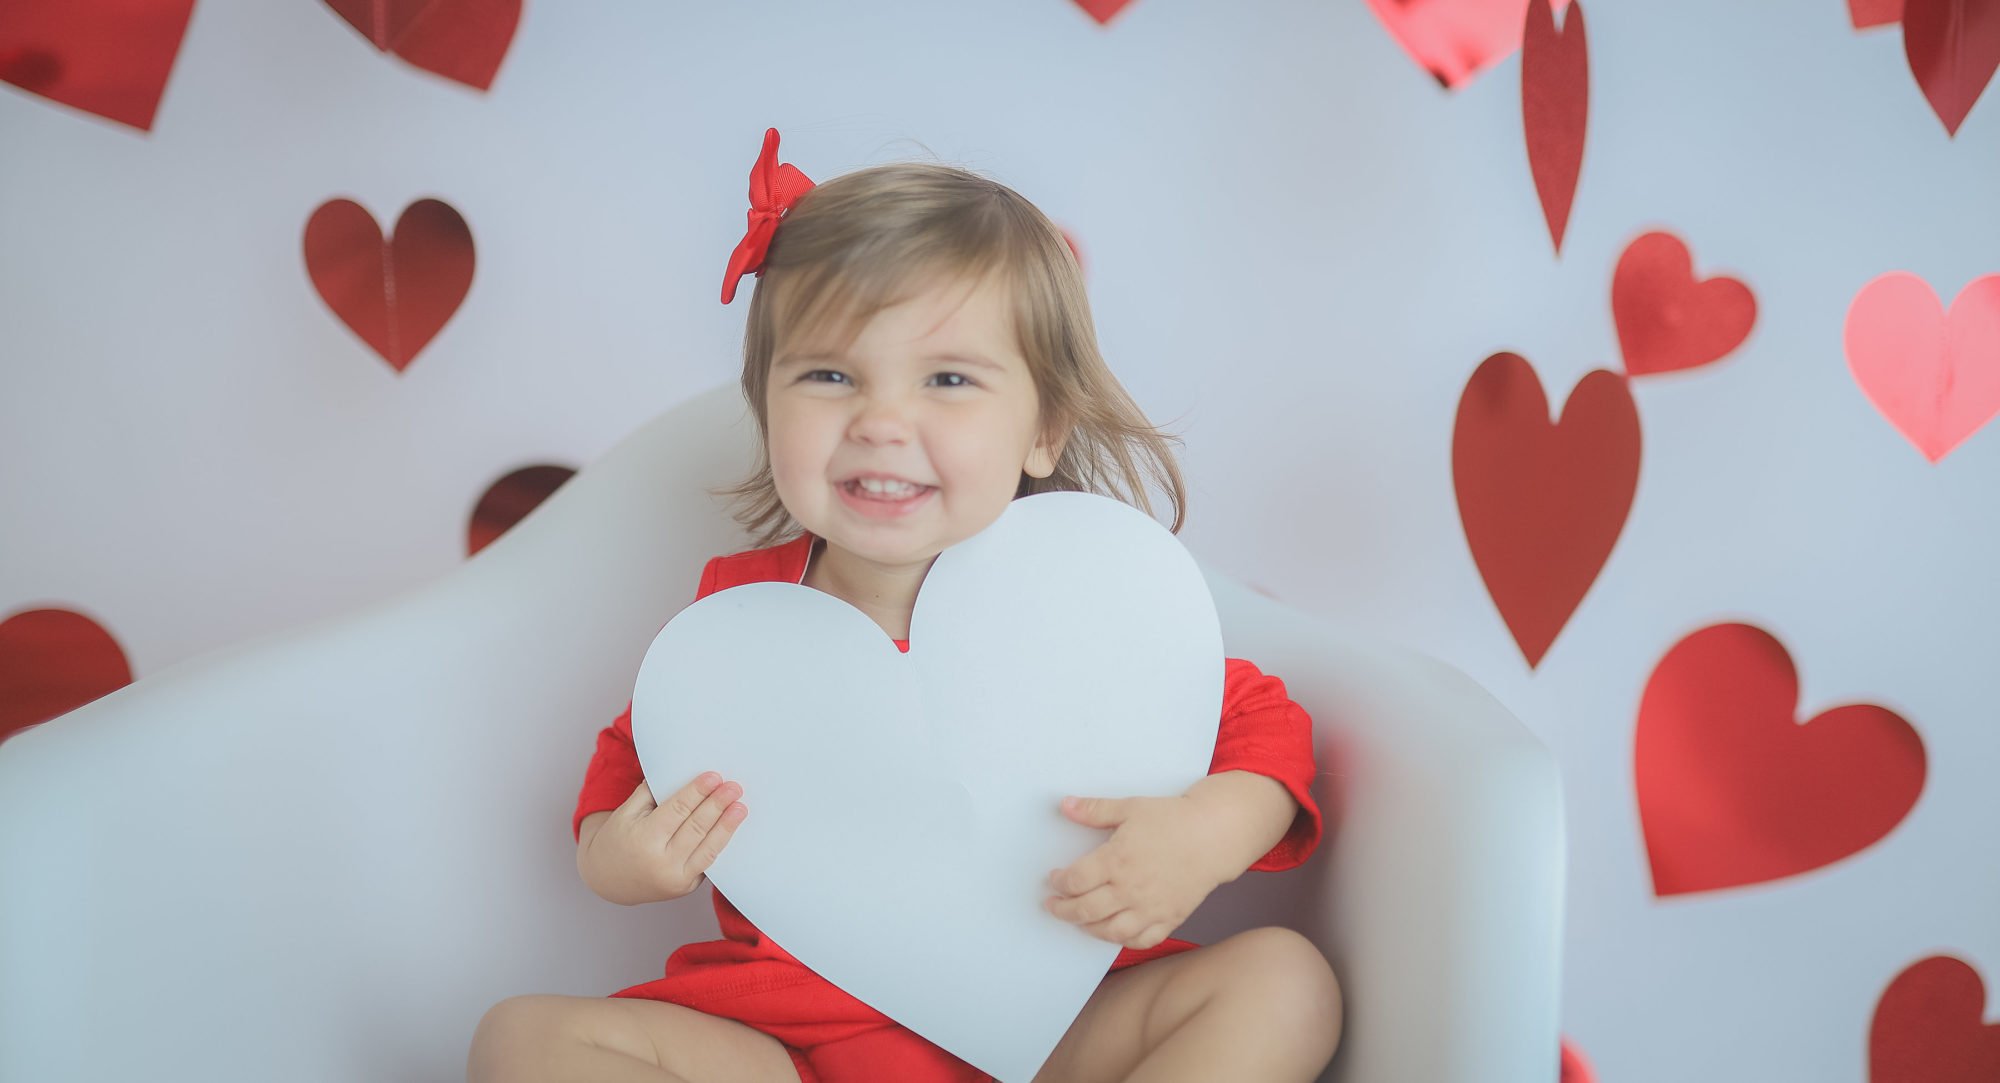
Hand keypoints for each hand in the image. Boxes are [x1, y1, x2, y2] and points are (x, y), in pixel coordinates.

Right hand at [587, 772, 747, 904]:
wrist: (608, 880)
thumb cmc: (617, 840)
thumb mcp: (626, 813)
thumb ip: (650, 793)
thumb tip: (679, 771)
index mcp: (644, 840)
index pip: (677, 811)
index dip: (697, 793)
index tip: (714, 777)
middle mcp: (661, 863)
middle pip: (696, 829)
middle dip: (717, 806)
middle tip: (734, 788)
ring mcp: (676, 879)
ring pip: (708, 850)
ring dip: (727, 827)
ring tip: (741, 808)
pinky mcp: (686, 888)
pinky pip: (707, 864)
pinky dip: (719, 846)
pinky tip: (730, 829)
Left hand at [1042, 794, 1224, 949]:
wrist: (1214, 835)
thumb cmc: (1173, 819)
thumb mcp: (1130, 807)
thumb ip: (1095, 810)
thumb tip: (1064, 805)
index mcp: (1117, 860)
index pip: (1075, 881)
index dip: (1059, 882)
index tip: (1054, 878)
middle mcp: (1130, 889)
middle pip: (1085, 910)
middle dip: (1063, 910)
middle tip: (1054, 905)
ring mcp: (1150, 908)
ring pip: (1110, 931)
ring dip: (1088, 928)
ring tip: (1079, 920)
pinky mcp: (1169, 918)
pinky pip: (1141, 940)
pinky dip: (1123, 940)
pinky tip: (1113, 931)